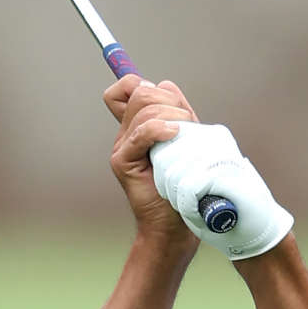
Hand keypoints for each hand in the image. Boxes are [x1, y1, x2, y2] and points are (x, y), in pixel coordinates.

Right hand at [104, 72, 198, 249]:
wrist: (176, 223)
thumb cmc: (184, 184)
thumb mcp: (186, 139)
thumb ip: (177, 111)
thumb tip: (166, 85)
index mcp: (137, 125)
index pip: (128, 86)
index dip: (148, 85)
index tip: (172, 103)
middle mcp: (125, 133)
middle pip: (140, 92)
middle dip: (169, 100)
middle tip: (186, 124)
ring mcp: (122, 147)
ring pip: (143, 109)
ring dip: (171, 115)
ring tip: (185, 135)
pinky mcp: (122, 163)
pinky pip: (140, 134)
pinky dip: (159, 129)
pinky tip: (174, 136)